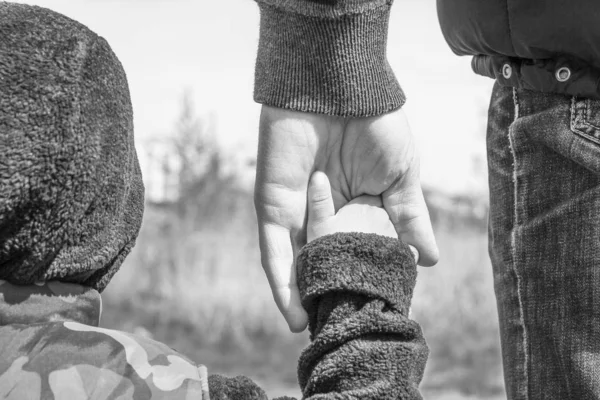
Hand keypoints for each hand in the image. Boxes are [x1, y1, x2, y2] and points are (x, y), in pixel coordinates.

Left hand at [254, 105, 437, 331]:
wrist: (339, 86)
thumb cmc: (375, 123)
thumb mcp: (401, 176)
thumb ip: (409, 217)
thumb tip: (428, 259)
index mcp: (355, 206)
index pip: (356, 251)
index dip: (362, 278)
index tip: (372, 309)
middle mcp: (323, 212)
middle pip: (323, 261)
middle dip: (327, 293)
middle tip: (337, 329)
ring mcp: (296, 211)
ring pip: (295, 264)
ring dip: (299, 298)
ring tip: (311, 331)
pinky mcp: (273, 205)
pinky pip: (274, 250)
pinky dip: (281, 280)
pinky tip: (292, 310)